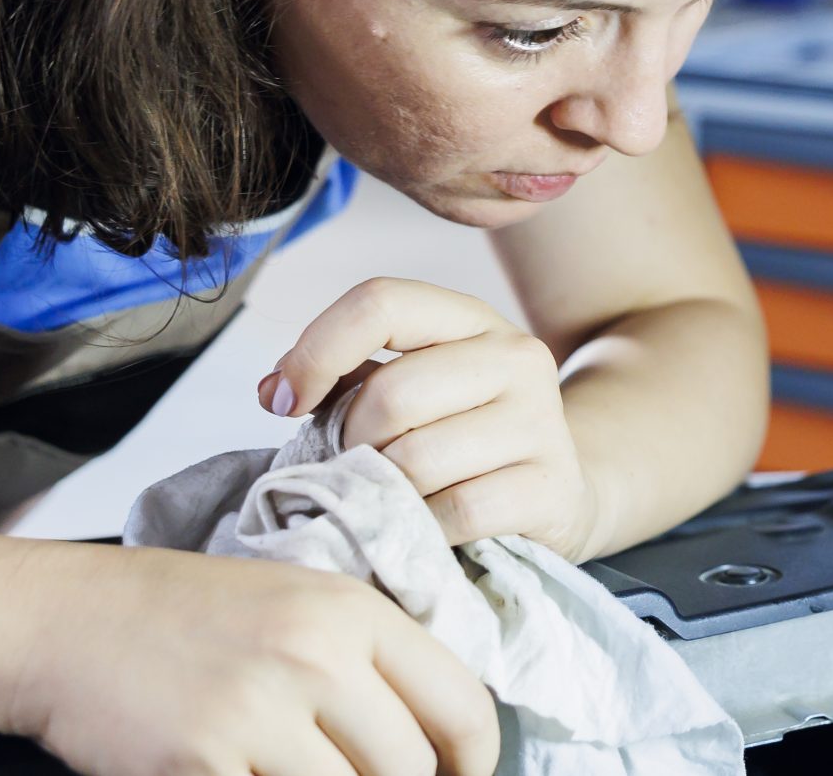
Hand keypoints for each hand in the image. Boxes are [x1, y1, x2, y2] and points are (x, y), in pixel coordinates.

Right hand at [0, 542, 499, 775]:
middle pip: (409, 769)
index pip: (462, 705)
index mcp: (352, 611)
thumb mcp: (297, 602)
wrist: (64, 621)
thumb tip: (436, 737)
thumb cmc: (182, 615)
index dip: (473, 763)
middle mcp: (316, 655)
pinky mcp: (201, 763)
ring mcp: (257, 712)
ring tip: (295, 772)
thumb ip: (370, 659)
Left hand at [263, 278, 601, 556]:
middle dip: (352, 443)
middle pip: (392, 394)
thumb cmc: (462, 441)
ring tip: (392, 499)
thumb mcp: (413, 392)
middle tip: (356, 468)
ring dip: (386, 492)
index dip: (316, 352)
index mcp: (471, 319)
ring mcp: (539, 420)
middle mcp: (515, 355)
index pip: (381, 303)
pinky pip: (454, 511)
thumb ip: (345, 380)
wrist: (557, 494)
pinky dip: (423, 529)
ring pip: (417, 458)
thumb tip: (275, 391)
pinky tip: (425, 528)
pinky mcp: (548, 485)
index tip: (283, 402)